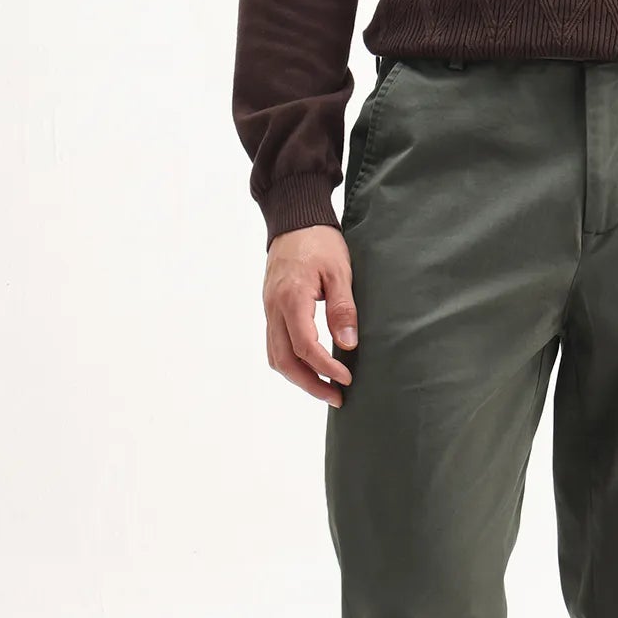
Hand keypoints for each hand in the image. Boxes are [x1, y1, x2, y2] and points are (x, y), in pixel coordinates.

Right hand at [264, 225, 359, 404]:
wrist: (293, 220)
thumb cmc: (319, 241)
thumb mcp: (340, 271)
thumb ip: (343, 309)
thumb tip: (347, 346)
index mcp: (292, 298)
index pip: (305, 347)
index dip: (326, 368)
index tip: (347, 379)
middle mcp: (274, 308)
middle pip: (284, 361)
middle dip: (310, 384)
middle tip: (336, 397)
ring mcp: (269, 310)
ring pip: (275, 357)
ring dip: (299, 378)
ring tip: (324, 388)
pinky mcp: (271, 309)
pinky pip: (274, 345)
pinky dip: (291, 362)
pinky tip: (310, 368)